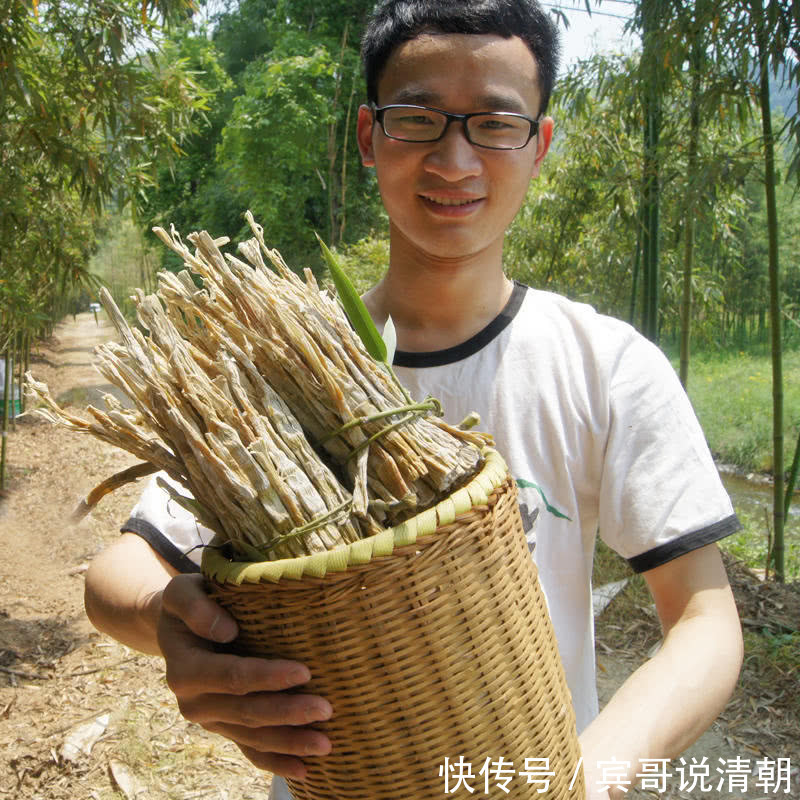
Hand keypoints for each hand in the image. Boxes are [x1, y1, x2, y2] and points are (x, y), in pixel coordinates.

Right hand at [157, 573, 332, 779]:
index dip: (268, 676)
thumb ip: (195, 606)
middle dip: (288, 714)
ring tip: (325, 745)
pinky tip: (304, 771)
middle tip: (327, 709)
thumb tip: (226, 630)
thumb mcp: (182, 592)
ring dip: (289, 743)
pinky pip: (250, 749)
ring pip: (253, 737)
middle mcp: (195, 702)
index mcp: (185, 670)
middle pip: (248, 712)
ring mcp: (211, 719)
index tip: (304, 671)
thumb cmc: (191, 600)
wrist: (178, 626)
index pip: (233, 676)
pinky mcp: (224, 726)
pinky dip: (276, 761)